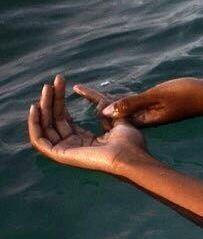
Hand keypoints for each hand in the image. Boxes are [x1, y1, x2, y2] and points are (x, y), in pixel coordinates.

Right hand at [28, 74, 148, 174]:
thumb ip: (107, 109)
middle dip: (51, 100)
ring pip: (45, 127)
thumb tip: (100, 99)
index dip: (60, 100)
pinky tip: (36, 107)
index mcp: (85, 140)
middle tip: (51, 83)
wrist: (131, 156)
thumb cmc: (130, 143)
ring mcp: (67, 151)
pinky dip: (34, 124)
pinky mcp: (61, 155)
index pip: (65, 118)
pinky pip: (39, 141)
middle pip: (54, 120)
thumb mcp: (118, 120)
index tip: (60, 82)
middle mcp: (74, 145)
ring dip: (43, 107)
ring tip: (46, 89)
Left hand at [73, 76, 202, 128]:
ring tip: (85, 92)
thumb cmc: (185, 94)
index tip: (78, 91)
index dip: (96, 103)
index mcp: (143, 119)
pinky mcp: (157, 108)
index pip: (112, 114)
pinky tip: (111, 96)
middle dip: (96, 102)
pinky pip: (133, 104)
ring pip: (122, 107)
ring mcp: (151, 114)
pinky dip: (120, 99)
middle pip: (114, 111)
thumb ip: (131, 104)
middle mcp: (144, 118)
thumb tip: (104, 112)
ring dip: (106, 100)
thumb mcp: (156, 96)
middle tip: (76, 90)